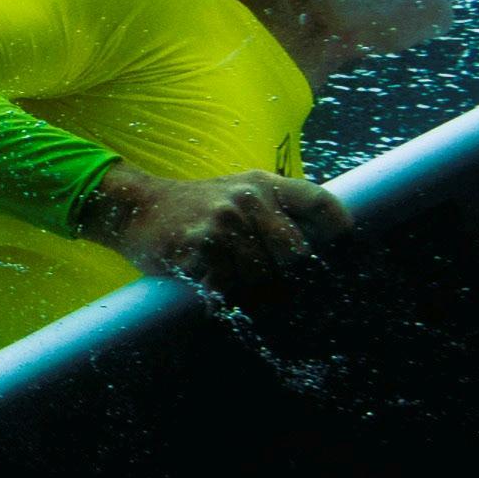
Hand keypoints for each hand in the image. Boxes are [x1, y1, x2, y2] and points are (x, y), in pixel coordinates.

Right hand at [77, 166, 352, 299]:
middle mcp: (247, 199)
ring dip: (255, 292)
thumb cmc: (195, 207)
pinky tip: (212, 284)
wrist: (136, 208)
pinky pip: (229, 286)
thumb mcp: (238, 192)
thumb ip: (276, 209)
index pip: (319, 202)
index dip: (339, 229)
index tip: (342, 251)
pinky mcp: (199, 247)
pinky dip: (225, 293)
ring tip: (237, 285)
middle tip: (282, 290)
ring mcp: (223, 223)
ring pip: (263, 277)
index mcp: (263, 184)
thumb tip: (319, 248)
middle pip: (296, 253)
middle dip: (290, 277)